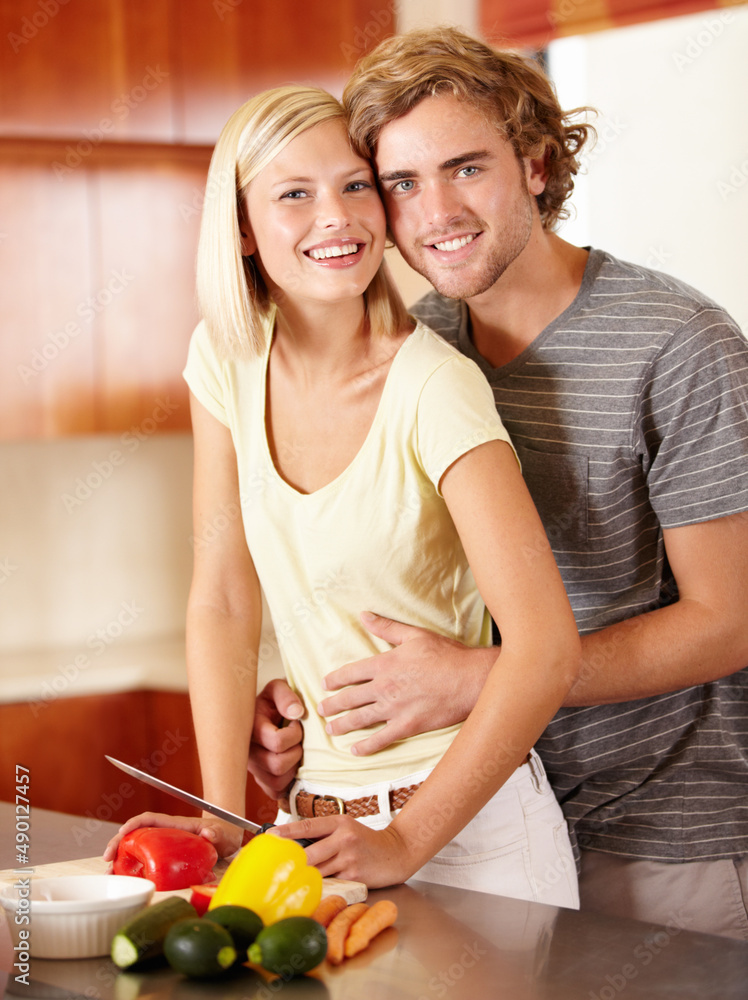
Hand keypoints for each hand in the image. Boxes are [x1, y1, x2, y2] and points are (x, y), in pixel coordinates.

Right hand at [102, 812, 241, 862]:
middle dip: (118, 843)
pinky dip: (132, 869)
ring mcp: (164, 846)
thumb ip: (217, 832)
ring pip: (137, 848)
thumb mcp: (223, 832)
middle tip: (107, 859)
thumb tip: (210, 833)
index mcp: (175, 825)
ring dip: (121, 858)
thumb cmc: (224, 833)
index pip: (150, 819)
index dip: (134, 823)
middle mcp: (165, 834)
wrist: (228, 839)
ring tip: (109, 872)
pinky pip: (144, 861)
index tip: (122, 833)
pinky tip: (125, 880)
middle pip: (136, 834)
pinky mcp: (165, 858)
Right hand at [247, 678, 304, 799]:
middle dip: (296, 751)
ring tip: (295, 750)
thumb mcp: (278, 688)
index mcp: (250, 728)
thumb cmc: (273, 701)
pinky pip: (275, 791)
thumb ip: (286, 696)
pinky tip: (291, 765)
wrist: (267, 710)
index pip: (276, 742)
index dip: (294, 734)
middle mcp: (247, 751)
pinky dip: (288, 781)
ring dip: (293, 767)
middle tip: (299, 739)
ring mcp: (253, 767)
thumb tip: (296, 713)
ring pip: (277, 781)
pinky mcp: (260, 780)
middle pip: (277, 764)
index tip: (297, 723)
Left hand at [274, 815, 412, 887]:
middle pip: (308, 853)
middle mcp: (343, 838)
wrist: (396, 853)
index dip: (287, 832)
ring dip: (304, 877)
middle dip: (291, 862)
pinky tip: (313, 889)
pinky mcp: (353, 877)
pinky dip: (320, 886)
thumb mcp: (347, 829)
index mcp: (339, 823)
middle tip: (275, 866)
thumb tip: (295, 843)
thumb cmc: (366, 842)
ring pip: (317, 871)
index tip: (270, 836)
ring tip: (291, 880)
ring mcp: (349, 858)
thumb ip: (325, 834)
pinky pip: (329, 884)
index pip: (307, 826)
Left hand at [318, 612, 495, 754]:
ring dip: (342, 725)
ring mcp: (396, 709)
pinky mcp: (408, 726)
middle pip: (351, 698)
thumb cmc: (446, 654)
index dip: (335, 679)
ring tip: (330, 729)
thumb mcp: (415, 635)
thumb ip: (386, 627)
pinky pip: (381, 739)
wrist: (471, 679)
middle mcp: (385, 687)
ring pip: (361, 719)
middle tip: (321, 710)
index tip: (325, 685)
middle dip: (333, 705)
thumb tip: (363, 614)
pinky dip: (366, 746)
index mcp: (385, 664)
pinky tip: (354, 750)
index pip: (351, 672)